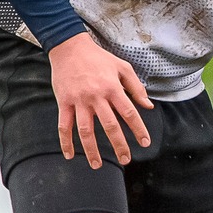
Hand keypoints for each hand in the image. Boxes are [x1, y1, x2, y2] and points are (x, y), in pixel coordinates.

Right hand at [48, 32, 151, 168]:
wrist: (69, 47)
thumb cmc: (99, 58)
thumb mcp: (123, 67)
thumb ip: (136, 88)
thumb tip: (148, 106)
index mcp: (113, 88)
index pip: (129, 113)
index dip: (138, 129)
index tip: (145, 143)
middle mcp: (96, 97)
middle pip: (110, 126)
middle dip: (119, 145)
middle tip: (126, 159)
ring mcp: (78, 101)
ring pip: (85, 130)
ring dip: (91, 150)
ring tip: (97, 165)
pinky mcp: (63, 102)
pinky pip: (63, 126)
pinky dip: (66, 142)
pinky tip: (70, 156)